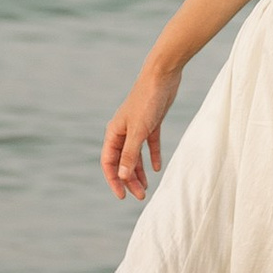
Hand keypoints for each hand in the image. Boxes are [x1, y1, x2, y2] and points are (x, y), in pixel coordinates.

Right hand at [101, 61, 180, 199]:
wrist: (162, 75)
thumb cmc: (147, 101)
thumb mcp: (139, 131)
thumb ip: (130, 155)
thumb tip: (123, 177)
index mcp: (114, 133)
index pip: (109, 162)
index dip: (114, 180)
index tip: (122, 196)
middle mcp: (123, 131)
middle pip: (123, 161)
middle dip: (129, 180)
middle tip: (140, 196)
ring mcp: (137, 127)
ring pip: (135, 155)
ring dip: (139, 172)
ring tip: (147, 188)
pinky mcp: (151, 122)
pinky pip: (149, 144)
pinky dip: (152, 156)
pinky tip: (157, 168)